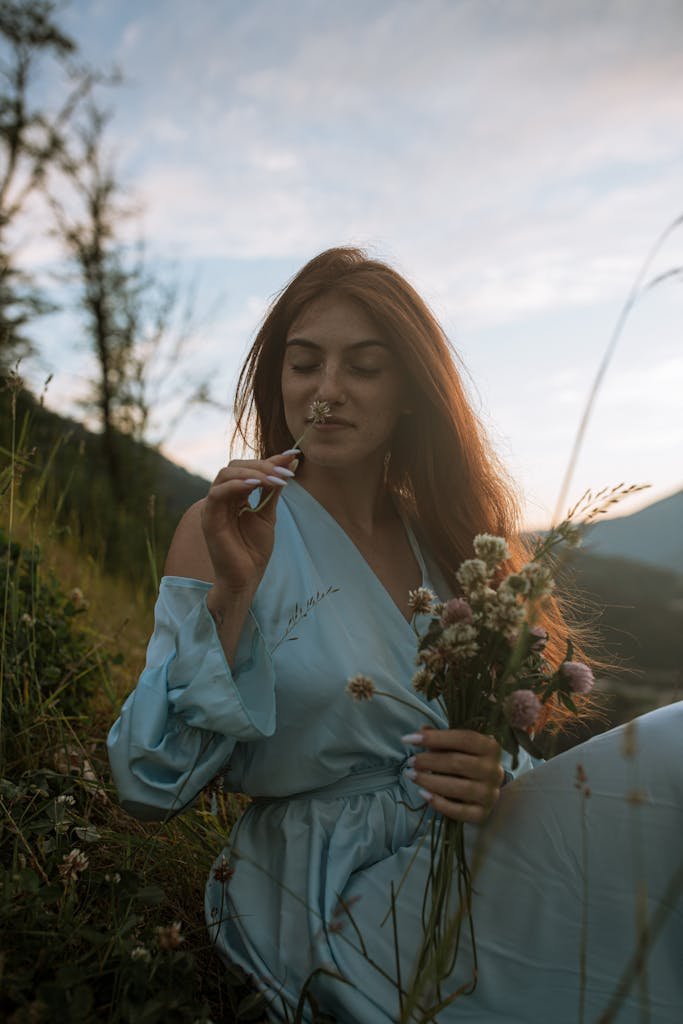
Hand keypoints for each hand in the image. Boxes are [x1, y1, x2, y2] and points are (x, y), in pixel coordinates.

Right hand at [201, 450, 297, 594]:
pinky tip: (255, 484)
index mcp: (234, 495)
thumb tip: (290, 463)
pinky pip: (217, 493)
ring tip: (274, 479)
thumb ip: (274, 489)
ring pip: (226, 474)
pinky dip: (235, 485)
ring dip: (252, 472)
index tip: (293, 455)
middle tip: (285, 472)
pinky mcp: (208, 519)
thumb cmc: (254, 550)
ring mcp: (213, 507)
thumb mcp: (268, 514)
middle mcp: (222, 497)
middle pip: (235, 466)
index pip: (249, 468)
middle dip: (263, 465)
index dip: (270, 459)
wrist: (246, 578)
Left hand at [403, 728, 503, 823]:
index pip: (463, 739)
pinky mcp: (482, 814)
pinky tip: (423, 793)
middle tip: (410, 761)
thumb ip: (440, 738)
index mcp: (491, 748)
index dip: (434, 738)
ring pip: (456, 788)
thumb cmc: (467, 761)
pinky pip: (458, 811)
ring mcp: (489, 794)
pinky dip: (438, 803)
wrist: (484, 789)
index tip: (408, 739)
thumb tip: (422, 730)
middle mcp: (494, 770)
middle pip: (457, 763)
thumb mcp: (457, 746)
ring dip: (429, 781)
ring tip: (411, 775)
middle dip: (428, 761)